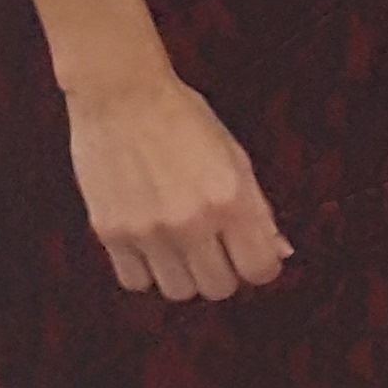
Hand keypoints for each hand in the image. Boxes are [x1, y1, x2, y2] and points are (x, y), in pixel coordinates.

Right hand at [64, 70, 288, 300]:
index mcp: (231, 200)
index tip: (255, 256)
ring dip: (185, 276)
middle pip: (218, 289)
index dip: (261, 266)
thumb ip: (257, 209)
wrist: (121, 96)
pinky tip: (151, 246)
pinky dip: (147, 272)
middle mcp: (191, 222)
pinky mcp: (110, 233)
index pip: (259, 269)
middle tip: (219, 251)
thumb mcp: (235, 157)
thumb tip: (278, 250)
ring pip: (177, 292)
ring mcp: (147, 231)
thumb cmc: (184, 119)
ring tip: (182, 248)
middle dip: (225, 273)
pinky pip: (135, 282)